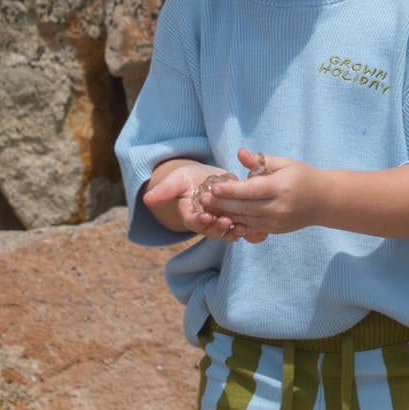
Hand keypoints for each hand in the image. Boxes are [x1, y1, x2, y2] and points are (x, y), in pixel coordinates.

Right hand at [142, 161, 263, 242]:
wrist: (202, 178)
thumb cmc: (185, 179)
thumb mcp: (174, 181)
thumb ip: (163, 191)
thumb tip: (146, 198)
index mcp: (191, 215)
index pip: (194, 222)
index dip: (199, 221)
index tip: (205, 217)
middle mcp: (207, 222)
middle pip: (214, 230)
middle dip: (221, 227)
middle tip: (228, 222)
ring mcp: (222, 220)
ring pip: (230, 231)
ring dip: (238, 231)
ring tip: (247, 228)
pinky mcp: (236, 216)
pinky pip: (244, 227)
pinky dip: (252, 231)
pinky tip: (262, 231)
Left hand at [199, 148, 328, 236]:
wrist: (323, 201)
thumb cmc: (302, 176)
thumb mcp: (284, 163)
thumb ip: (260, 161)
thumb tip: (240, 153)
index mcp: (280, 187)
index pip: (251, 190)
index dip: (231, 190)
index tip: (214, 187)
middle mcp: (278, 207)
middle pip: (244, 208)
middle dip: (222, 204)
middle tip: (203, 199)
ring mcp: (276, 221)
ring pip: (245, 220)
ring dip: (225, 215)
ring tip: (208, 209)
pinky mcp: (275, 230)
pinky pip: (251, 228)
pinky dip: (237, 223)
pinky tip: (223, 218)